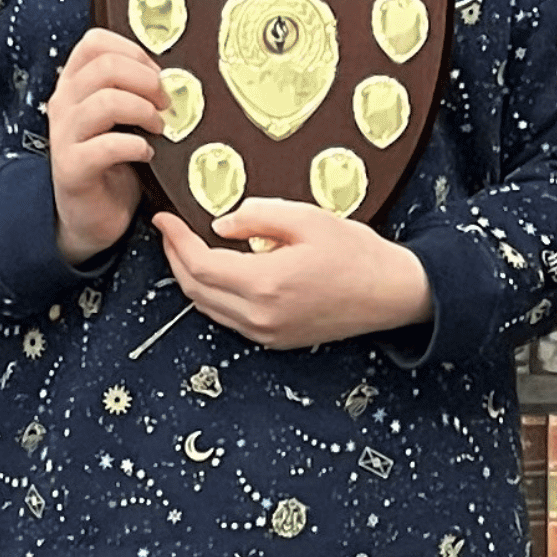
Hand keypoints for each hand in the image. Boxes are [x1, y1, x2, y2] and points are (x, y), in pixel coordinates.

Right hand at [45, 27, 165, 264]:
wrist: (91, 215)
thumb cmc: (112, 162)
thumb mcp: (120, 118)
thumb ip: (133, 91)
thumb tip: (173, 77)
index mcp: (74, 84)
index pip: (94, 42)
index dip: (133, 51)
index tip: (156, 73)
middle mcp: (64, 104)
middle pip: (105, 66)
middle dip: (146, 80)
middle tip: (166, 103)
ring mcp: (64, 136)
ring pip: (106, 101)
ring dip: (143, 111)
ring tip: (159, 127)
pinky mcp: (72, 168)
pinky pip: (106, 146)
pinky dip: (135, 146)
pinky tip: (146, 153)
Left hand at [151, 198, 433, 348]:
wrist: (393, 293)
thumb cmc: (356, 252)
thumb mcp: (307, 218)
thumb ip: (258, 216)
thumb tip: (220, 224)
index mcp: (266, 284)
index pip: (199, 265)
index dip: (175, 240)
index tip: (163, 218)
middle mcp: (261, 316)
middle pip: (195, 290)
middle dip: (175, 258)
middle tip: (169, 231)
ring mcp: (267, 333)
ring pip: (208, 308)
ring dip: (191, 278)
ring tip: (186, 247)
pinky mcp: (276, 340)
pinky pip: (229, 319)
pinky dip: (212, 295)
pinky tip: (217, 271)